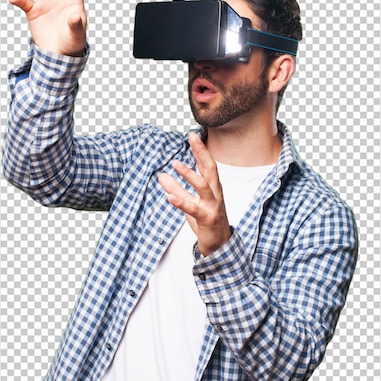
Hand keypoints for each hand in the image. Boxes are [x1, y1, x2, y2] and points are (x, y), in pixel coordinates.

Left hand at [158, 133, 231, 256]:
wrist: (219, 245)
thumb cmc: (206, 221)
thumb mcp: (190, 203)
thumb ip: (177, 189)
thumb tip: (161, 175)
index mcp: (213, 188)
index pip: (207, 165)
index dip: (200, 150)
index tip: (193, 135)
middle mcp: (215, 194)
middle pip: (210, 169)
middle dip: (202, 152)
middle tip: (192, 137)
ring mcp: (213, 206)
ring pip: (203, 187)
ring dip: (189, 174)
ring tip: (175, 164)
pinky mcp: (207, 219)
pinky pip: (194, 209)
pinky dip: (181, 202)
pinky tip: (169, 197)